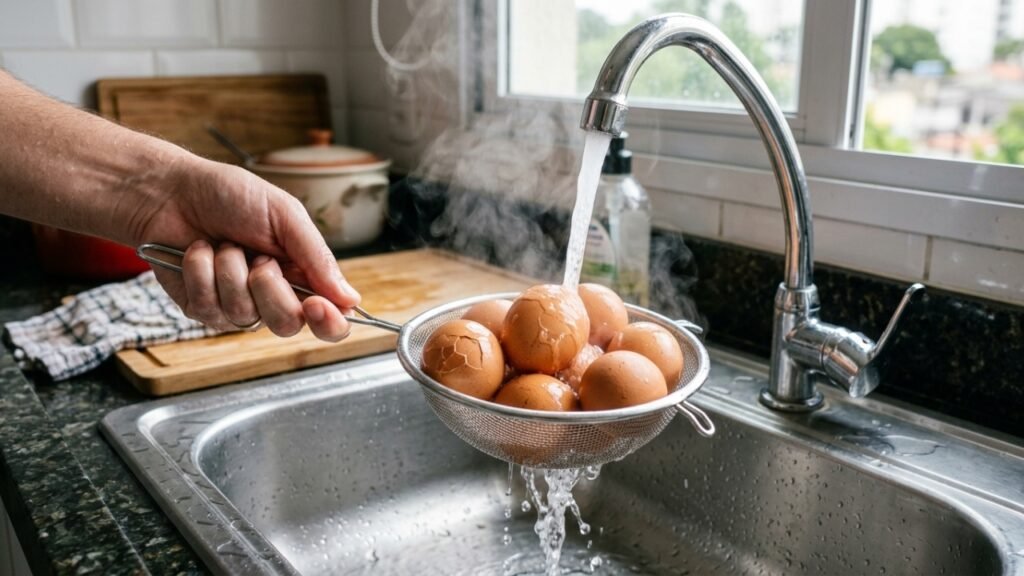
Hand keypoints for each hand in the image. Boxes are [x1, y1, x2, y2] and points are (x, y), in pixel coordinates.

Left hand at [130, 156, 360, 340]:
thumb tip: (352, 300)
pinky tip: (198, 251)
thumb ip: (318, 258)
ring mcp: (237, 305)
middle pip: (288, 324)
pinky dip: (201, 272)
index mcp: (302, 273)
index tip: (317, 305)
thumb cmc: (230, 195)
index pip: (330, 318)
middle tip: (259, 259)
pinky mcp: (202, 307)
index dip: (329, 321)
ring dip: (230, 272)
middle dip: (270, 289)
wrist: (173, 190)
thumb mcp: (285, 215)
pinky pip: (209, 307)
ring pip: (245, 316)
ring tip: (223, 244)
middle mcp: (273, 295)